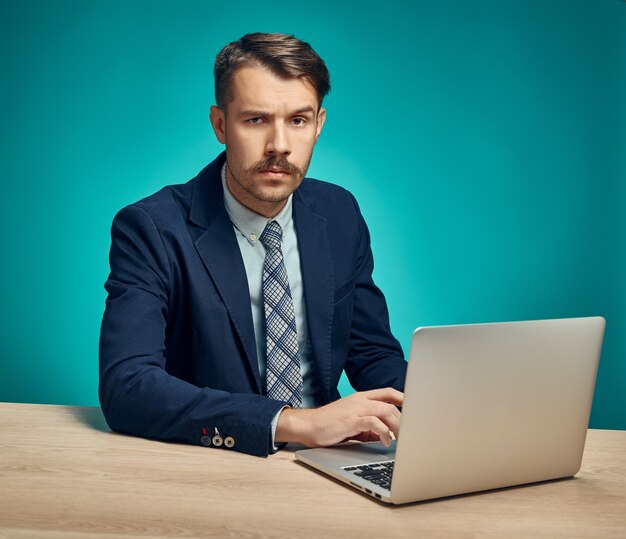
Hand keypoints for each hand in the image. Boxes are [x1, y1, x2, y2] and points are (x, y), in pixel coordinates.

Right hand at [275, 388, 402, 447]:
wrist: (307, 426)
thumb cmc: (327, 426)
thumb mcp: (351, 423)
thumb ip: (368, 426)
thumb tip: (384, 435)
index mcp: (360, 398)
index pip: (387, 392)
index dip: (403, 398)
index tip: (414, 408)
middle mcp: (359, 400)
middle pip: (391, 403)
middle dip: (404, 418)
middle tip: (409, 432)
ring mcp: (356, 408)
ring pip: (386, 411)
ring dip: (398, 426)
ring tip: (402, 438)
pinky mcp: (351, 420)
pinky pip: (375, 423)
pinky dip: (385, 432)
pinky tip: (386, 441)